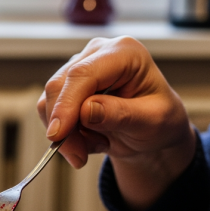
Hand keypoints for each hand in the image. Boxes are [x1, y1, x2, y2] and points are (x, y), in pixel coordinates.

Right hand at [38, 36, 195, 210]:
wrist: (152, 131)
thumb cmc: (160, 120)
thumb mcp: (152, 121)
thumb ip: (121, 114)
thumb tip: (85, 110)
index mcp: (125, 53)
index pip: (83, 74)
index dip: (66, 104)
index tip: (59, 135)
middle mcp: (98, 54)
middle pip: (60, 86)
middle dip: (65, 127)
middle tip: (79, 157)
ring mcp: (79, 68)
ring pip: (49, 101)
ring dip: (67, 133)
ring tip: (99, 144)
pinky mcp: (67, 86)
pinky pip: (49, 111)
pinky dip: (66, 133)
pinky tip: (90, 139)